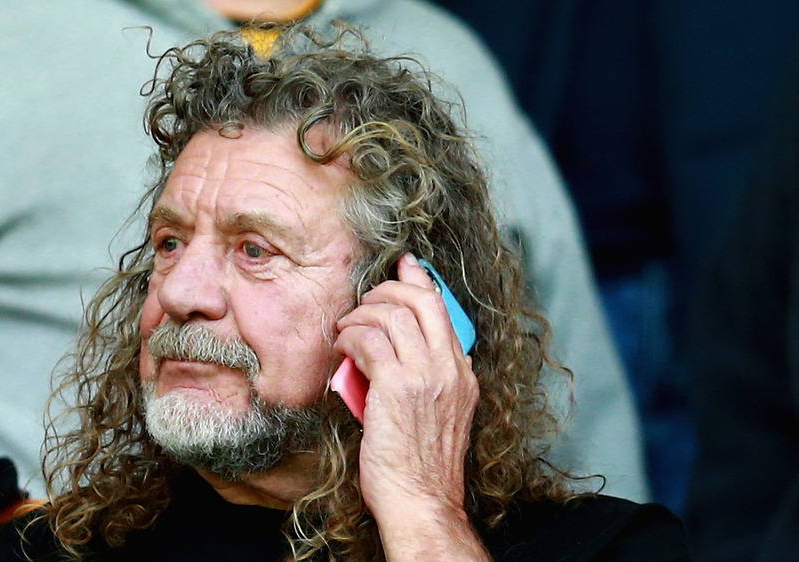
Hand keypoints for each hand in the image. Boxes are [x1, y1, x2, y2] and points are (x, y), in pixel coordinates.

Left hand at [334, 253, 487, 559]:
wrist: (421, 499)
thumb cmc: (420, 466)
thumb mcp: (439, 415)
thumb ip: (428, 381)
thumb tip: (396, 355)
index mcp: (462, 375)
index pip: (443, 311)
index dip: (421, 281)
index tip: (405, 264)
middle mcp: (450, 369)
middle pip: (421, 301)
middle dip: (386, 291)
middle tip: (363, 301)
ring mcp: (426, 376)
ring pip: (392, 316)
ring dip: (361, 315)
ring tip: (345, 329)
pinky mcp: (397, 387)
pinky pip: (369, 341)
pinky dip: (350, 337)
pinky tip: (341, 347)